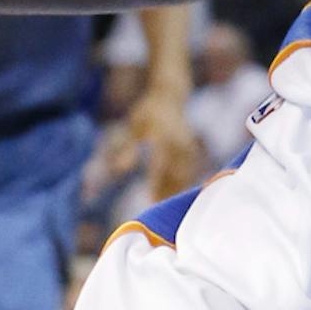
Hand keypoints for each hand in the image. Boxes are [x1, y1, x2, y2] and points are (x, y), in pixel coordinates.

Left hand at [124, 87, 204, 204]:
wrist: (169, 96)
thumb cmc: (147, 112)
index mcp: (165, 138)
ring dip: (175, 191)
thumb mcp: (134, 127)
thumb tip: (119, 171)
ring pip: (184, 175)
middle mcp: (179, 143)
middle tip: (156, 213)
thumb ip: (128, 149)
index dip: (157, 186)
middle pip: (175, 175)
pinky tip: (172, 196)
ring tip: (163, 208)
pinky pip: (188, 171)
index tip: (150, 202)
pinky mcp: (191, 150)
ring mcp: (188, 146)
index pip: (161, 167)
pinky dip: (181, 184)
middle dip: (167, 194)